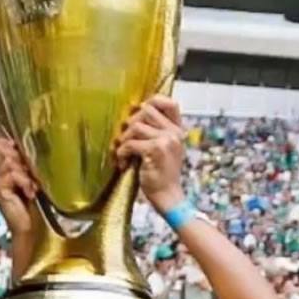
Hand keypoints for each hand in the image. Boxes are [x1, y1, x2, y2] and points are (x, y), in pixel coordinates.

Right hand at [0, 136, 37, 234]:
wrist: (31, 227)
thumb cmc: (36, 205)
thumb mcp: (33, 178)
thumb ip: (27, 163)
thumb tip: (28, 146)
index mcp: (5, 167)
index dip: (9, 142)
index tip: (23, 153)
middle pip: (2, 147)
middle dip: (21, 158)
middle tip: (31, 178)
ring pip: (9, 161)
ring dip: (25, 173)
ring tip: (32, 188)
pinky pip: (12, 174)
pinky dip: (24, 182)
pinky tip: (29, 194)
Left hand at [114, 95, 184, 213]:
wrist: (168, 196)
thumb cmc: (161, 175)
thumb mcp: (163, 149)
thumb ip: (155, 131)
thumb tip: (133, 112)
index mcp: (178, 130)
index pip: (169, 102)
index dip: (151, 102)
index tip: (138, 114)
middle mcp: (174, 132)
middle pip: (146, 110)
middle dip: (130, 123)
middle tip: (125, 140)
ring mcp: (167, 140)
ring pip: (135, 126)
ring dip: (123, 140)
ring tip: (124, 154)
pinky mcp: (156, 150)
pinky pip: (130, 143)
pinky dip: (121, 153)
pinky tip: (123, 163)